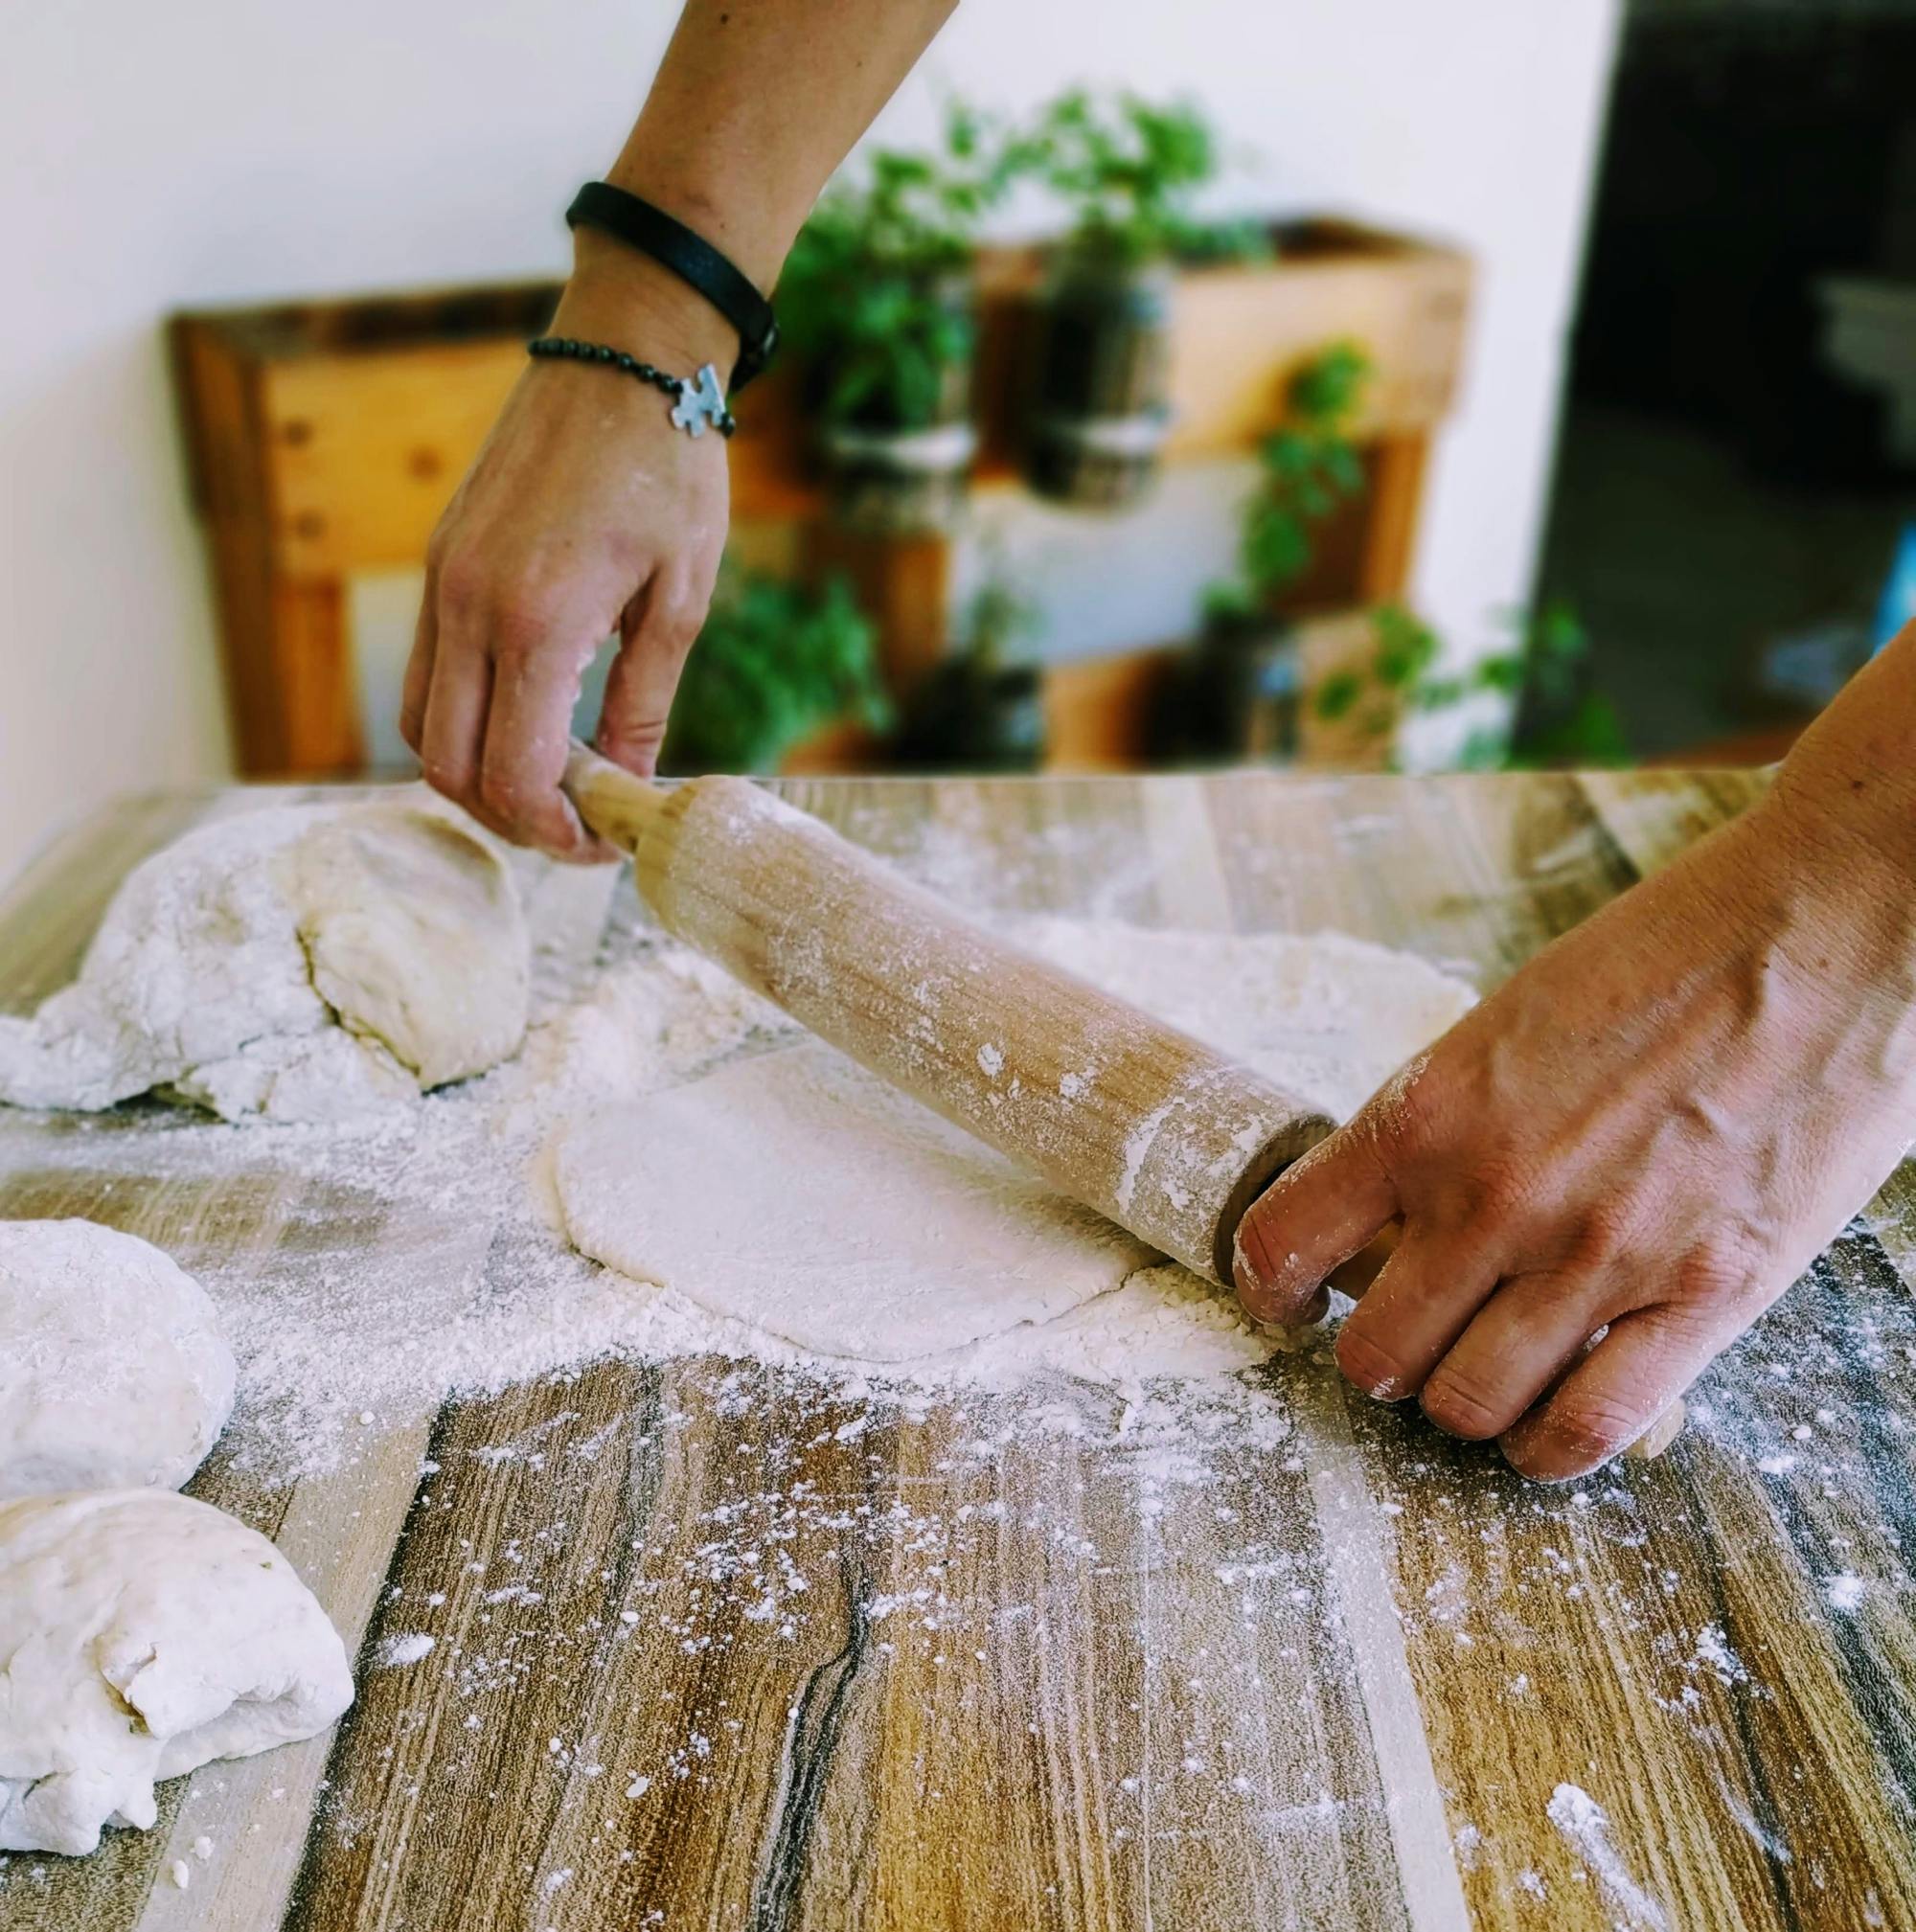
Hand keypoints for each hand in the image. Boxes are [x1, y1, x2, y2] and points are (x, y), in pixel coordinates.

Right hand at [401, 240, 732, 859]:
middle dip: (508, 816)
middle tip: (573, 825)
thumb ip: (644, 700)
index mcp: (537, 621)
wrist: (623, 358)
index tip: (596, 843)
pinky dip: (460, 719)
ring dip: (473, 773)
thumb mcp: (682, 598)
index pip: (512, 773)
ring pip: (419, 726)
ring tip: (547, 781)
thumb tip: (627, 783)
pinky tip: (523, 719)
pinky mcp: (438, 562)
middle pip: (448, 766)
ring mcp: (442, 582)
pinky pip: (424, 673)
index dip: (552, 830)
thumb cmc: (669, 471)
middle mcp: (469, 606)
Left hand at [1233, 779, 1915, 1480]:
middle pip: (1373, 1357)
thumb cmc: (1665, 956)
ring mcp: (1597, 1259)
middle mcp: (1492, 1198)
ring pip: (1467, 1407)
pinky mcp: (1704, 1300)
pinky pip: (1588, 1428)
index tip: (1288, 1300)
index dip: (1268, 1291)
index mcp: (1425, 1115)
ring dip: (1462, 1402)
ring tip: (1485, 1371)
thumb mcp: (1504, 1027)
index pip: (1280, 1246)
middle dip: (1379, 1356)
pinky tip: (1549, 1419)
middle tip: (1413, 1330)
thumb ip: (1441, 1128)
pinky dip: (1551, 1444)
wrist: (1827, 931)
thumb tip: (1394, 1214)